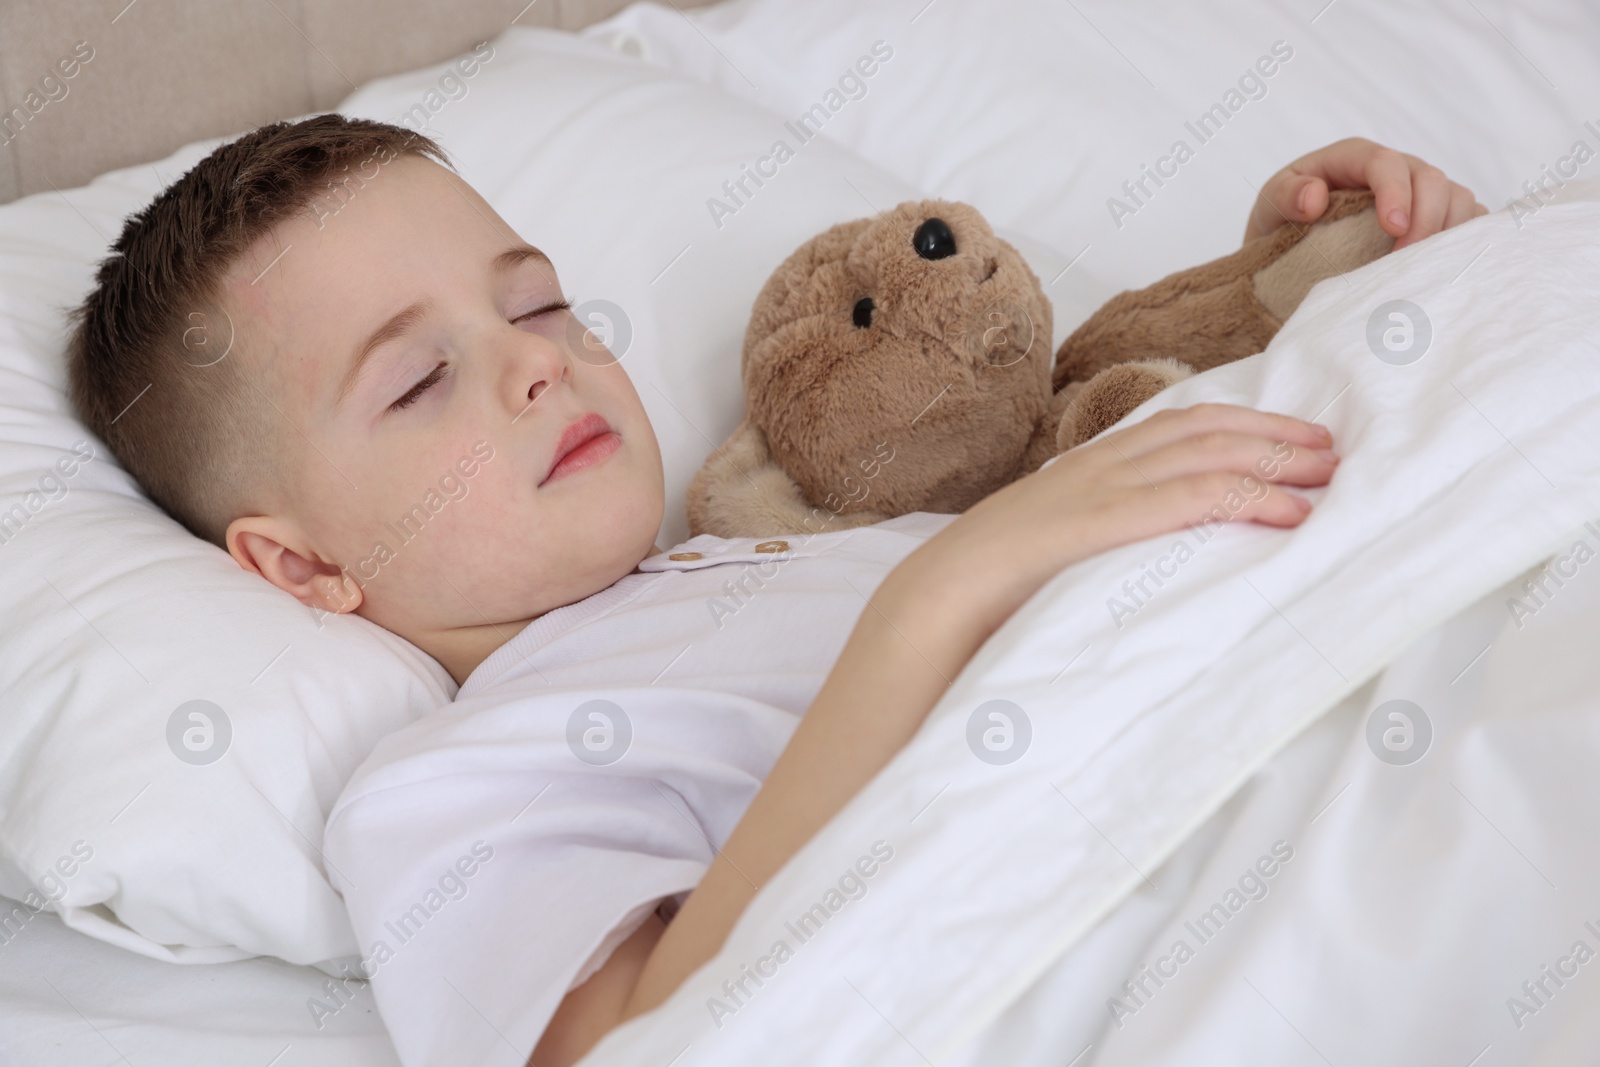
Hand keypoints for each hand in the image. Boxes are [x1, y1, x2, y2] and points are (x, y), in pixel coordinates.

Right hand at [889, 404, 1338, 641]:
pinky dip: (1247, 499)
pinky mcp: (1101, 523)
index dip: (1239, 424)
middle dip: (1271, 433)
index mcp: (1083, 469)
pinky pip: (1189, 500)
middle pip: (1202, 429)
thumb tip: (1138, 558)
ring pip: (1205, 455)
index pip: (1175, 425)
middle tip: (1331, 447)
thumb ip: (1092, 542)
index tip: (1289, 436)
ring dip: (1274, 459)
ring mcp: (1098, 490)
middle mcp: (1096, 466)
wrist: (932, 605)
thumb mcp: (1049, 552)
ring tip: (1327, 472)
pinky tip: (1290, 511)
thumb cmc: (986, 592)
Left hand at [1244, 137, 1487, 250]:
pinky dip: (1463, 243)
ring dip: (1448, 234)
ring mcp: (1420, 192)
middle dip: (1426, 219)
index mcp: (1355, 158)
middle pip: (1432, 179)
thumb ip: (1284, 195)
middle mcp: (1396, 169)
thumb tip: (1314, 197)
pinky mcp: (1437, 217)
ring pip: (1458, 198)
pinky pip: (1468, 221)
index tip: (1393, 228)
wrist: (1291, 245)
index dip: (1396, 193)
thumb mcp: (1270, 203)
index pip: (1386, 162)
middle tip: (1404, 262)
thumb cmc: (1283, 218)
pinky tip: (1444, 268)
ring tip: (1422, 270)